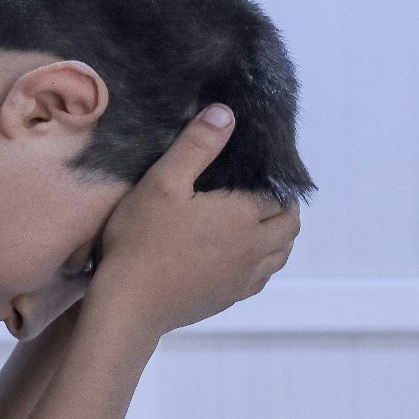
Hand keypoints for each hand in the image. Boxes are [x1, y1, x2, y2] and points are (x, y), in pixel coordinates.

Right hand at [86, 105, 301, 335]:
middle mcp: (253, 248)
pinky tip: (240, 257)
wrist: (129, 305)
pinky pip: (261, 279)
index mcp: (243, 216)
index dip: (274, 181)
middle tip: (261, 194)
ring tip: (256, 223)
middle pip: (289, 226)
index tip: (259, 171)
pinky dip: (261, 263)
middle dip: (283, 207)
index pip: (278, 195)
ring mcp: (243, 278)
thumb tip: (226, 113)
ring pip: (280, 254)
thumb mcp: (163, 182)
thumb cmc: (142, 240)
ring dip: (277, 236)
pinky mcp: (228, 299)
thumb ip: (196, 146)